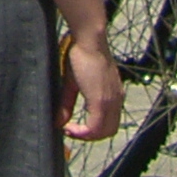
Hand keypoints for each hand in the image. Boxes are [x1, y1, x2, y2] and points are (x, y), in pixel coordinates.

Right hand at [61, 20, 121, 140]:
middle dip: (90, 136)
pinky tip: (69, 128)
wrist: (89, 40)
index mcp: (113, 95)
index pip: (109, 122)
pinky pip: (95, 127)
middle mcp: (116, 100)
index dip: (92, 130)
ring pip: (104, 132)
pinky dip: (82, 132)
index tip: (73, 127)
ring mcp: (110, 101)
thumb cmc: (81, 54)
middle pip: (109, 131)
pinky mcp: (101, 101)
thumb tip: (59, 122)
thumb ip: (67, 103)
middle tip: (72, 131)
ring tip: (70, 130)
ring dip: (86, 136)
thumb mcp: (72, 83)